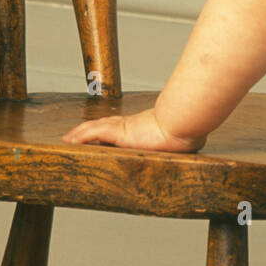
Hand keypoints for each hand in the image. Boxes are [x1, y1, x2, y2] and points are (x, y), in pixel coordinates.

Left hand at [61, 107, 206, 152]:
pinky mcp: (119, 132)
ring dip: (79, 133)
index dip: (106, 129)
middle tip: (74, 136)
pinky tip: (70, 140)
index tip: (98, 133)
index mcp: (143, 127)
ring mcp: (124, 127)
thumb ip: (184, 139)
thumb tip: (197, 141)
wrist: (184, 124)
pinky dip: (81, 136)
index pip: (120, 127)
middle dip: (88, 130)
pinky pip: (94, 133)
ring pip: (95, 127)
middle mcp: (131, 125)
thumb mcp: (182, 138)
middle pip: (103, 125)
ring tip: (67, 139)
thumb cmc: (187, 131)